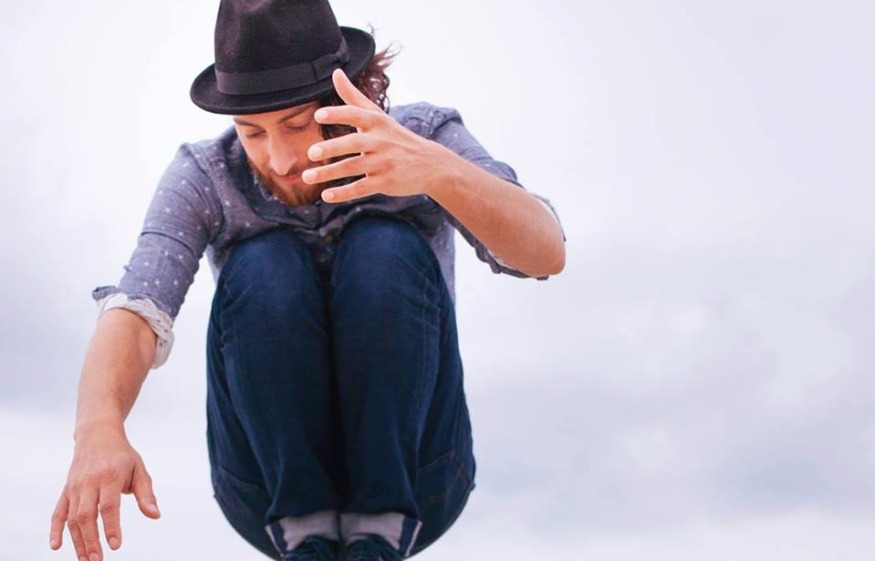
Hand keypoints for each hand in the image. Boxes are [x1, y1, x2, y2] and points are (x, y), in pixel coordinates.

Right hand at [50, 425, 159, 560]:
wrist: (97, 435)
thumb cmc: (122, 455)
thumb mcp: (139, 469)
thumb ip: (146, 494)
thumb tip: (155, 515)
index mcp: (110, 476)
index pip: (109, 505)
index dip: (111, 527)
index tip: (116, 545)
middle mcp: (89, 482)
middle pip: (87, 514)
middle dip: (91, 540)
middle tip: (98, 560)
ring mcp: (75, 487)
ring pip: (72, 517)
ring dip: (78, 540)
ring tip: (86, 559)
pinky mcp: (66, 490)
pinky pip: (58, 512)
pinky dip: (55, 529)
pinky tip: (56, 546)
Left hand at [304, 69, 454, 202]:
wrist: (430, 164)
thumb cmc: (397, 137)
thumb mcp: (378, 115)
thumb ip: (353, 96)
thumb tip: (335, 72)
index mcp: (377, 123)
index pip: (356, 114)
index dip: (338, 114)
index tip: (319, 115)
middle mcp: (380, 141)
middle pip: (353, 143)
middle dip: (332, 148)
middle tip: (311, 152)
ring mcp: (383, 163)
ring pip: (353, 168)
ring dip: (329, 173)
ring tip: (307, 177)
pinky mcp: (385, 183)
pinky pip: (361, 188)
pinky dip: (343, 193)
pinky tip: (326, 195)